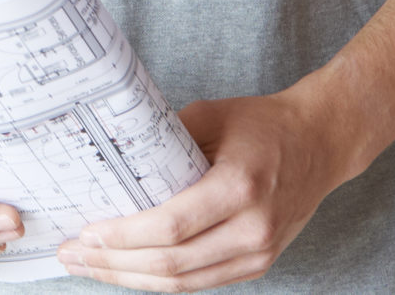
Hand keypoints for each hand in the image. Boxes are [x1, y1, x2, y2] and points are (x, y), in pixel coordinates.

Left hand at [56, 92, 359, 289]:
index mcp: (240, 187)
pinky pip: (200, 282)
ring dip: (131, 278)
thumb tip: (110, 159)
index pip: (171, 227)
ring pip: (184, 282)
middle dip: (114, 263)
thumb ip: (163, 140)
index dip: (124, 237)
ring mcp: (259, 253)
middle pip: (172, 263)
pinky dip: (160, 279)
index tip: (86, 233)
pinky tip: (128, 270)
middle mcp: (253, 229)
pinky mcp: (258, 264)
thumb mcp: (210, 116)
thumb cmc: (264, 125)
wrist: (322, 143)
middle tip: (72, 254)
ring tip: (90, 267)